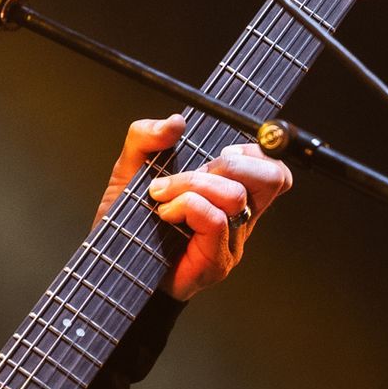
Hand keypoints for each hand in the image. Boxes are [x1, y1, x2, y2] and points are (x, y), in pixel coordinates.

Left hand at [94, 115, 292, 300]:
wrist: (113, 266)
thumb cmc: (130, 223)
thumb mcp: (131, 169)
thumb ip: (146, 137)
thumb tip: (176, 122)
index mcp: (231, 192)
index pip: (274, 168)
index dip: (255, 151)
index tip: (220, 152)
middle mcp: (239, 217)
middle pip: (273, 177)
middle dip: (231, 163)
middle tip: (194, 171)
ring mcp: (232, 241)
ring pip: (236, 196)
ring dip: (194, 185)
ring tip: (163, 194)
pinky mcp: (217, 261)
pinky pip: (216, 220)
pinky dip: (187, 206)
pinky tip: (165, 213)